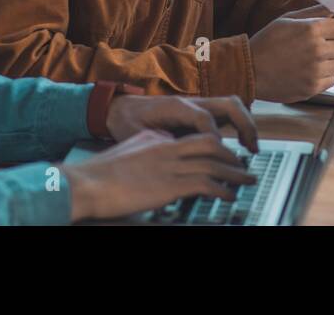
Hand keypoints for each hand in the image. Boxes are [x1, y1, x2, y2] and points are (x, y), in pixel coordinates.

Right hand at [61, 130, 256, 221]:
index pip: (192, 138)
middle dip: (230, 156)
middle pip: (210, 144)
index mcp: (156, 138)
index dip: (213, 148)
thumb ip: (146, 150)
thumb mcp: (127, 152)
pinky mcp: (170, 185)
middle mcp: (166, 146)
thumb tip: (158, 162)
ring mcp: (169, 165)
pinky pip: (206, 184)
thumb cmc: (99, 175)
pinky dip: (222, 190)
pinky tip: (229, 196)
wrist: (86, 183)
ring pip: (214, 163)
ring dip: (234, 174)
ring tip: (247, 181)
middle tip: (243, 166)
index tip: (223, 156)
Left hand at [105, 94, 258, 153]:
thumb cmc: (127, 122)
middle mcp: (192, 102)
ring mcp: (198, 106)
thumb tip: (173, 155)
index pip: (204, 117)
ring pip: (232, 106)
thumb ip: (156, 142)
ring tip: (252, 148)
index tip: (216, 155)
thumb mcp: (137, 134)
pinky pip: (226, 114)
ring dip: (246, 123)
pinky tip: (241, 145)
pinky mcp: (200, 113)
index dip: (212, 137)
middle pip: (228, 104)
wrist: (121, 108)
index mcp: (176, 106)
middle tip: (251, 148)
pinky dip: (239, 126)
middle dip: (245, 124)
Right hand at [250, 4, 333, 102]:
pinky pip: (333, 80)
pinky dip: (325, 75)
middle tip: (322, 46)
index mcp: (311, 29)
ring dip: (332, 61)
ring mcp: (315, 71)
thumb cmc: (267, 41)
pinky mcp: (313, 88)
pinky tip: (309, 71)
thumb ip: (314, 12)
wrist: (250, 70)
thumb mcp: (287, 19)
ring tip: (313, 59)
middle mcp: (316, 50)